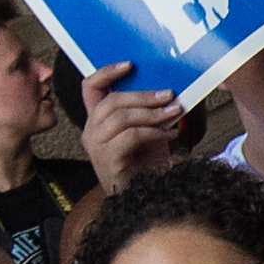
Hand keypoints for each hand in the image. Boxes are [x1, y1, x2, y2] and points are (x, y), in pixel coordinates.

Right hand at [77, 63, 190, 189]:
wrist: (142, 199)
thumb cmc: (144, 164)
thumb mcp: (145, 131)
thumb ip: (147, 112)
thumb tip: (168, 90)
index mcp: (97, 120)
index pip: (90, 87)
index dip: (107, 72)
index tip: (130, 64)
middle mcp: (91, 131)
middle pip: (112, 100)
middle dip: (143, 95)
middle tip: (169, 94)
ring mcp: (97, 147)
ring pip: (121, 117)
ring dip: (152, 113)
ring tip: (174, 113)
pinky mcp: (108, 160)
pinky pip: (131, 136)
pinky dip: (154, 132)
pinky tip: (170, 135)